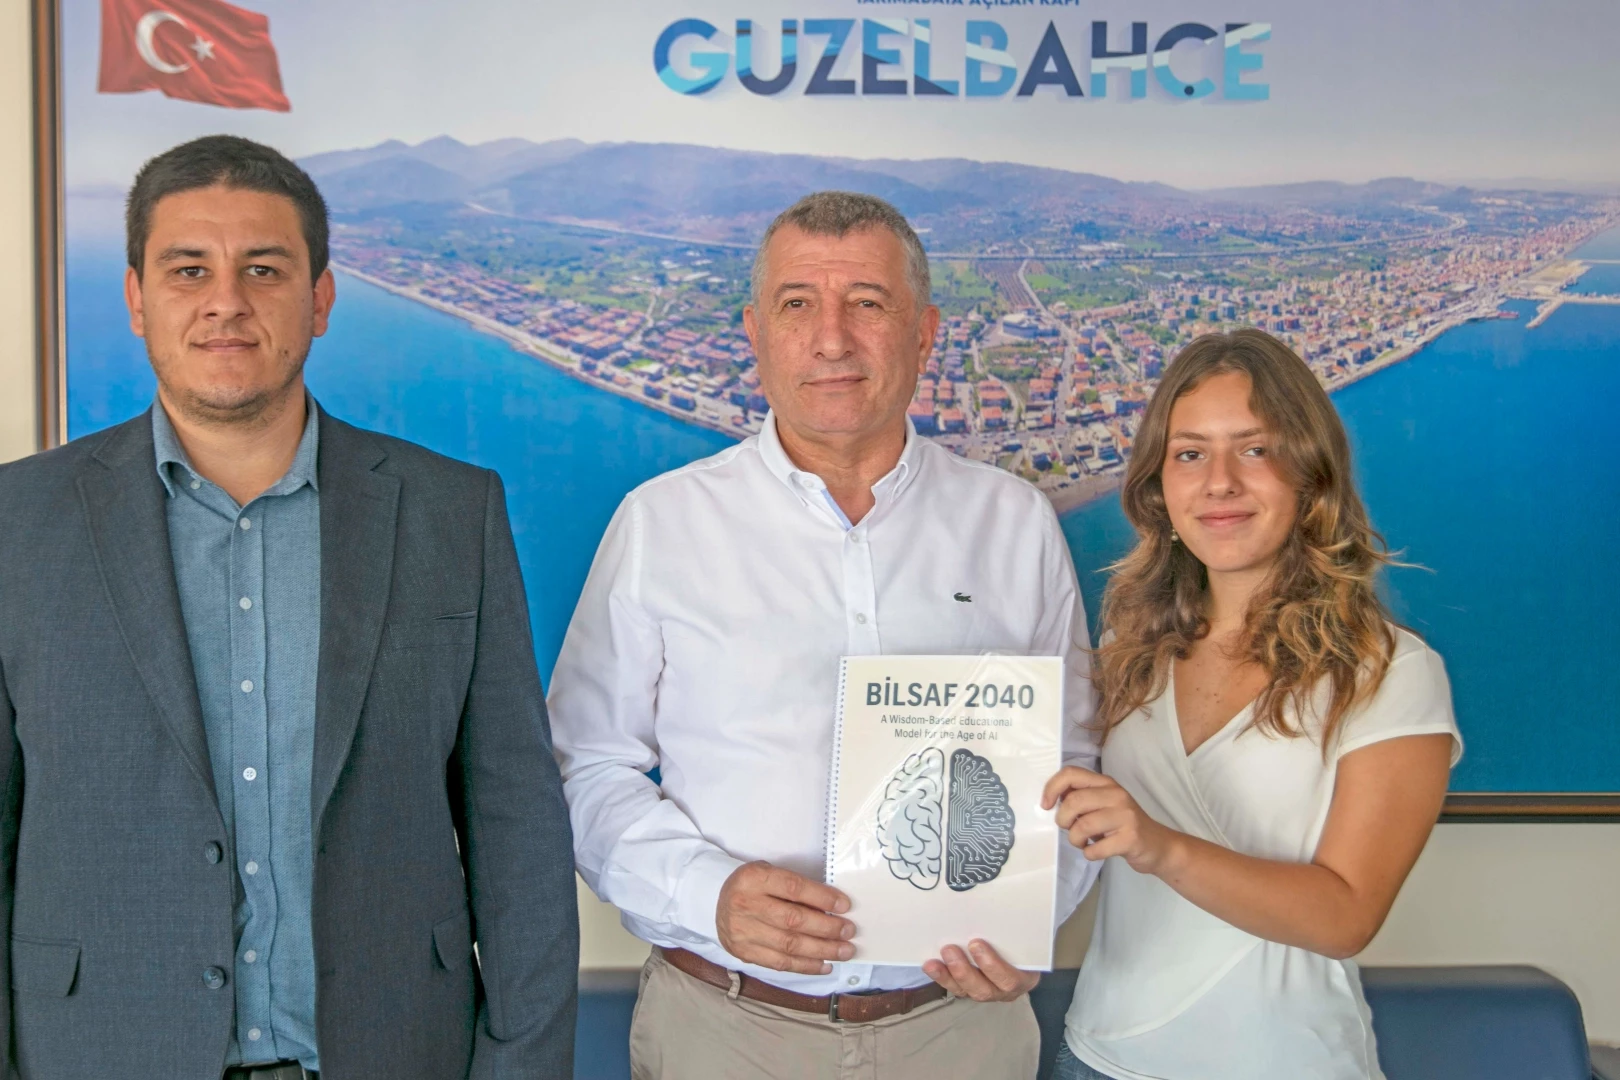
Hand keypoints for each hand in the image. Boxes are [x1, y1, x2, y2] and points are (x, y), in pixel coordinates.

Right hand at [716, 861, 855, 974]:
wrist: (715, 902)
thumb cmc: (753, 886)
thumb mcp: (769, 874)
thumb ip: (795, 888)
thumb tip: (833, 908)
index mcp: (754, 878)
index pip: (793, 888)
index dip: (821, 898)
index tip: (844, 905)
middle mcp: (746, 905)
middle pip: (793, 920)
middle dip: (826, 928)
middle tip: (849, 931)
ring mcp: (743, 932)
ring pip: (789, 945)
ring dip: (822, 950)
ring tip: (845, 950)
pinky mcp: (744, 953)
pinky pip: (779, 963)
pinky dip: (806, 966)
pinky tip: (825, 964)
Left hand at [923, 939, 1039, 1001]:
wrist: (1021, 950)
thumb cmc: (1022, 940)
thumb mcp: (1024, 936)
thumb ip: (1014, 928)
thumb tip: (1011, 896)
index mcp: (1023, 977)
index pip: (1010, 978)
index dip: (992, 965)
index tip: (976, 944)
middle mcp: (1004, 990)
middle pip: (984, 989)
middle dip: (964, 971)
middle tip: (949, 949)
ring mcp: (986, 991)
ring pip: (966, 991)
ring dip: (948, 976)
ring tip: (932, 963)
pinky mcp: (970, 989)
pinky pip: (955, 988)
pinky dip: (941, 977)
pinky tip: (929, 966)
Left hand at [1042, 766, 1180, 876]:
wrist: (1158, 845)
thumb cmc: (1123, 825)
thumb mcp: (1103, 804)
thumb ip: (1081, 798)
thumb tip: (1051, 799)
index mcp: (1106, 783)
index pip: (1071, 773)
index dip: (1052, 788)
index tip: (1045, 805)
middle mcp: (1116, 795)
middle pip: (1074, 801)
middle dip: (1062, 819)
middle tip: (1068, 828)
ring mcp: (1125, 816)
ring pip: (1082, 826)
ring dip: (1075, 839)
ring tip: (1082, 842)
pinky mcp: (1130, 838)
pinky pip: (1095, 849)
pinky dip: (1089, 853)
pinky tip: (1095, 851)